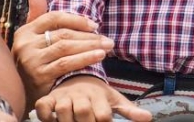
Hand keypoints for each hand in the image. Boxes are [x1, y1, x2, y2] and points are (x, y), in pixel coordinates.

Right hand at [13, 0, 114, 99]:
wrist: (21, 93)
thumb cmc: (32, 62)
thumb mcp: (31, 38)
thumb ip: (37, 15)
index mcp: (25, 32)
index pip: (54, 18)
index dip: (76, 20)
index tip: (95, 25)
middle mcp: (26, 45)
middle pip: (63, 34)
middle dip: (88, 36)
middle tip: (107, 40)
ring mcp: (31, 61)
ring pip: (66, 48)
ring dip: (89, 47)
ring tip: (106, 48)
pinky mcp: (39, 77)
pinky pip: (65, 65)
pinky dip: (84, 59)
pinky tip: (98, 57)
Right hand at [34, 75, 151, 121]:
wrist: (77, 77)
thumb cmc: (97, 94)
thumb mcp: (114, 99)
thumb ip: (129, 110)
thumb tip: (148, 118)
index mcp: (99, 95)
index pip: (103, 114)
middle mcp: (81, 94)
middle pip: (83, 111)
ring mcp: (64, 95)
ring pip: (64, 109)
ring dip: (67, 121)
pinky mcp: (49, 98)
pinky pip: (44, 107)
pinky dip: (46, 115)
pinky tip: (53, 121)